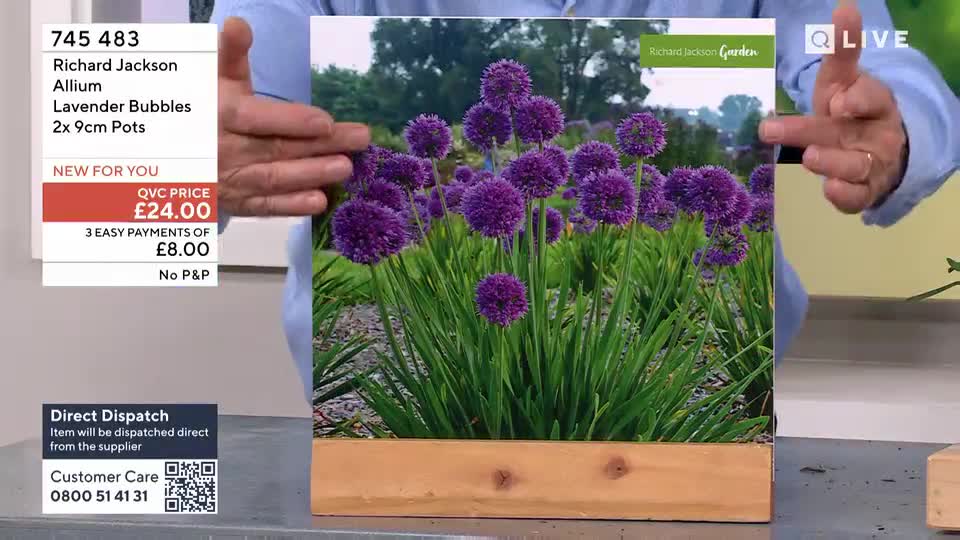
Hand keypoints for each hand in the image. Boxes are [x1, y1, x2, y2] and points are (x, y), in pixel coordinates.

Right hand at [217, 17, 369, 215]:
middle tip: (359, 139)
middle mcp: (222, 149)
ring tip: (346, 167)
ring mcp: (228, 179)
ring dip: (312, 175)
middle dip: (321, 146)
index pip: (256, 118)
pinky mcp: (235, 201)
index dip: (291, 122)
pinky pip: (264, 206)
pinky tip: (319, 201)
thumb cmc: (205, 106)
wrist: (170, 150)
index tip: (326, 122)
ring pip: (273, 178)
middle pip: (276, 148)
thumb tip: (238, 24)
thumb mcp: (213, 78)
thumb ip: (230, 54)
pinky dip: (291, 205)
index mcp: (218, 114)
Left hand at [759, 1, 907, 213]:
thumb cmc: (851, 113)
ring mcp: (871, 165)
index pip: (871, 97)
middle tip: (770, 130)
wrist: (879, 153)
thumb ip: (842, 50)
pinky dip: (843, 195)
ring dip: (831, 163)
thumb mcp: (842, 81)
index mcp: (873, 103)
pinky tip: (828, 189)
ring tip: (808, 157)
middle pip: (843, 133)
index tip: (838, 102)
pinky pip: (855, 198)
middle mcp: (875, 134)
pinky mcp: (863, 192)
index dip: (857, 99)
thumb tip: (845, 6)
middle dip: (808, 131)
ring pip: (853, 166)